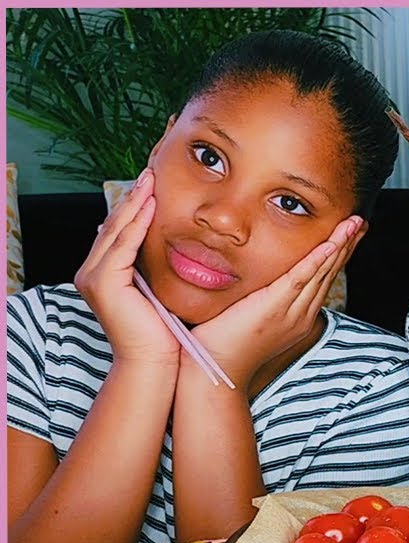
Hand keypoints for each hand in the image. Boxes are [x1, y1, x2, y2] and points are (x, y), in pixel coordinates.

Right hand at [74, 167, 177, 363]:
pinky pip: (123, 246)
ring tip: (150, 180)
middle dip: (133, 198)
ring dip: (135, 203)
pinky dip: (137, 224)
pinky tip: (151, 205)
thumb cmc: (165, 332)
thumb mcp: (160, 290)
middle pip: (114, 226)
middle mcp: (91, 273)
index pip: (119, 232)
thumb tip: (175, 245)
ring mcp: (93, 278)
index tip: (153, 185)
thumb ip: (157, 268)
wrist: (155, 362)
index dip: (134, 207)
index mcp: (104, 275)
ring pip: (117, 231)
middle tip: (150, 172)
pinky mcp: (104, 283)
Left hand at [189, 216, 360, 388]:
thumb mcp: (249, 318)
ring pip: (321, 272)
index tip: (348, 234)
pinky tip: (330, 245)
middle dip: (346, 245)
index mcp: (297, 317)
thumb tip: (255, 283)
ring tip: (353, 224)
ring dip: (339, 246)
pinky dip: (317, 261)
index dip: (337, 255)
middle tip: (360, 222)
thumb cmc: (224, 347)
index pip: (322, 279)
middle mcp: (300, 315)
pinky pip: (300, 279)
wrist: (216, 371)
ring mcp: (290, 313)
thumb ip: (259, 299)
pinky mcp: (274, 308)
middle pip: (329, 273)